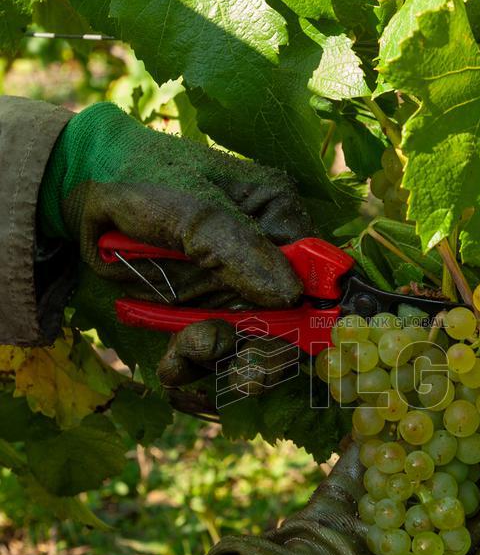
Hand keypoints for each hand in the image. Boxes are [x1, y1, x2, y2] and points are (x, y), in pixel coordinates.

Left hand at [41, 102, 314, 390]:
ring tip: (186, 352)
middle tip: (241, 372)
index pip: (319, 276)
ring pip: (248, 344)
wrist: (84, 190)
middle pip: (289, 320)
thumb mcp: (191, 211)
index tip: (296, 346)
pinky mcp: (202, 313)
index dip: (313, 316)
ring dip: (219, 357)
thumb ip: (238, 250)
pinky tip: (174, 364)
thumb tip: (291, 295)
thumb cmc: (145, 181)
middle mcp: (267, 258)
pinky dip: (191, 364)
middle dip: (263, 350)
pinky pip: (210, 353)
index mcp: (280, 219)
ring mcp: (235, 289)